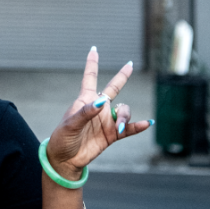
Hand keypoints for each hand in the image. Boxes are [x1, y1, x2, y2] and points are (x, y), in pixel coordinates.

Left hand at [45, 47, 151, 178]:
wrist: (65, 159)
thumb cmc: (63, 138)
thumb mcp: (71, 124)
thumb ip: (86, 112)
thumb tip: (101, 102)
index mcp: (85, 100)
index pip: (90, 78)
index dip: (92, 63)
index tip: (94, 49)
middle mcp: (98, 108)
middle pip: (113, 89)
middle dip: (122, 77)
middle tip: (130, 65)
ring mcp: (106, 121)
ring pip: (123, 111)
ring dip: (124, 118)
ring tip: (118, 128)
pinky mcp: (112, 135)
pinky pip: (128, 129)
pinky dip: (137, 126)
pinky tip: (146, 123)